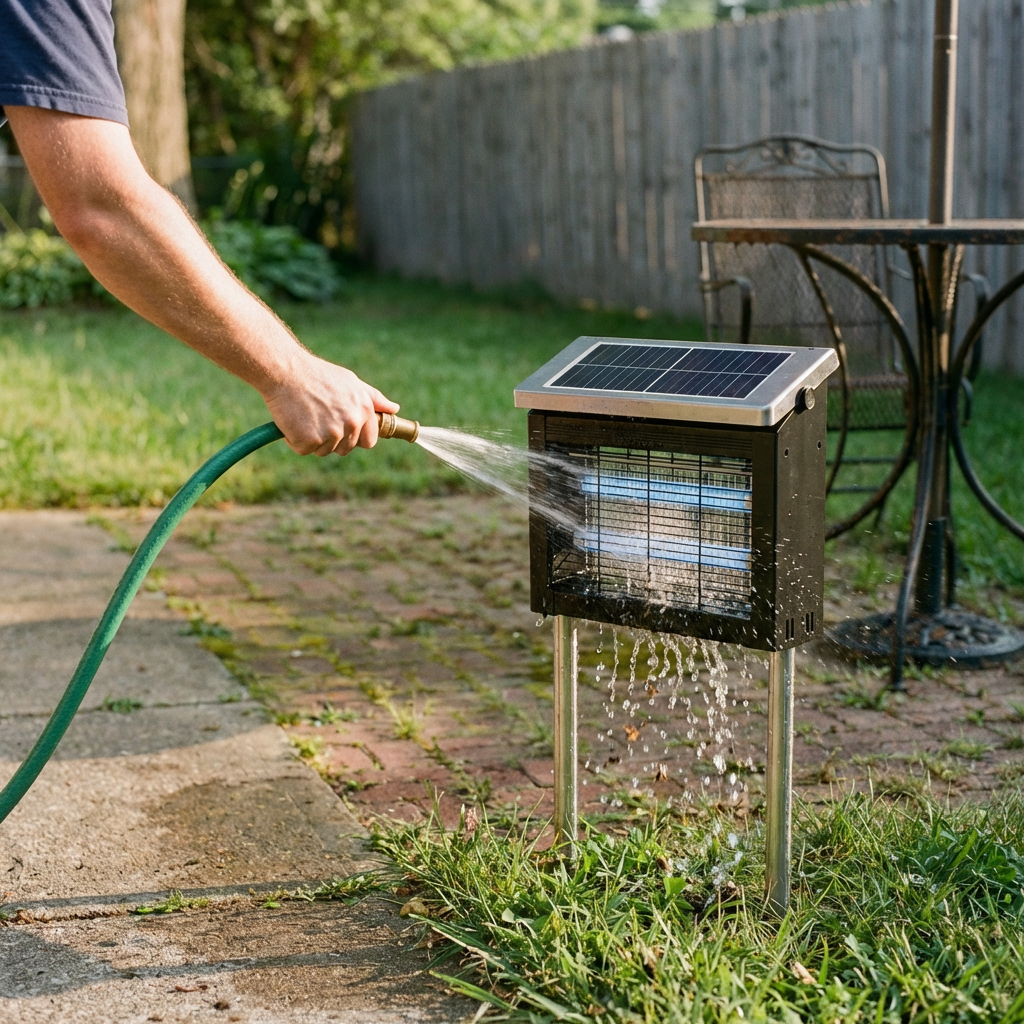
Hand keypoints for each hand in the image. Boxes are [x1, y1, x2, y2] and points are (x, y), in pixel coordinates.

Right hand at [261, 353, 399, 455]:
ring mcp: (331, 433)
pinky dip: (296, 439)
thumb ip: (373, 398)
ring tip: (305, 414)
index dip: (355, 437)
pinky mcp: (310, 441)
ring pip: (325, 451)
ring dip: (314, 439)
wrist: (285, 371)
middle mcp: (351, 423)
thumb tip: (394, 409)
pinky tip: (293, 419)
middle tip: (317, 416)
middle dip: (332, 438)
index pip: (369, 441)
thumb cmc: (317, 375)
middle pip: (346, 448)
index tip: (342, 428)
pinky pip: (305, 449)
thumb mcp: (351, 381)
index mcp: (364, 410)